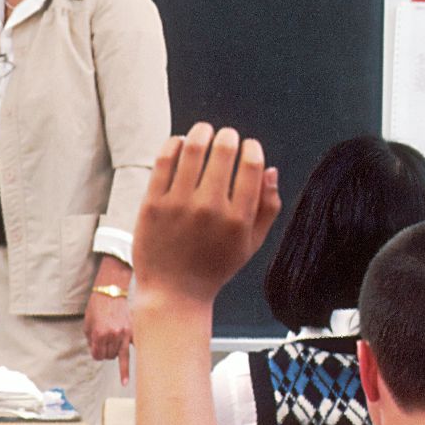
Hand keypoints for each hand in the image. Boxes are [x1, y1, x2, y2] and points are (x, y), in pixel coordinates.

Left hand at [86, 257, 133, 382]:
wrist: (112, 290)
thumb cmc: (97, 305)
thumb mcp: (87, 323)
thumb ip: (91, 339)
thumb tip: (96, 351)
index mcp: (99, 334)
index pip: (98, 355)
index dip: (96, 354)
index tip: (96, 351)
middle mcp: (113, 336)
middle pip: (109, 356)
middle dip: (105, 352)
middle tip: (105, 343)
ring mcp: (125, 334)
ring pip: (120, 355)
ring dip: (115, 353)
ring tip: (116, 356)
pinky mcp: (134, 331)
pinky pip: (134, 349)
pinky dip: (132, 360)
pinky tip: (127, 379)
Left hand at [133, 123, 281, 307]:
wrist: (173, 293)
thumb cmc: (214, 267)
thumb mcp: (250, 244)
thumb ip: (268, 208)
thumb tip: (271, 169)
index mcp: (238, 219)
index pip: (251, 165)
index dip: (252, 147)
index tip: (248, 146)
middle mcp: (210, 209)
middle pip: (224, 150)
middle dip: (229, 136)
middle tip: (226, 136)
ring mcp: (179, 205)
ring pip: (193, 148)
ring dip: (202, 131)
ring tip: (204, 131)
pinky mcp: (153, 204)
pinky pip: (164, 160)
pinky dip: (174, 143)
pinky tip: (180, 144)